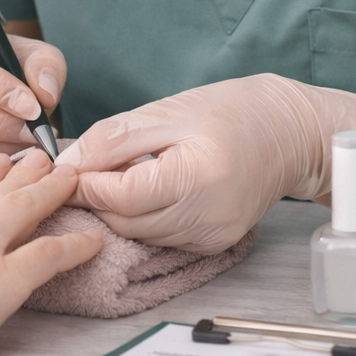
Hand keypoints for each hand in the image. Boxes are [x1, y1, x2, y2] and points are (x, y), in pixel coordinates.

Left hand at [57, 74, 355, 253]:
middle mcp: (210, 215)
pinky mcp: (214, 244)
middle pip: (126, 220)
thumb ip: (114, 139)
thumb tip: (68, 165)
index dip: (86, 184)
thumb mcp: (166, 112)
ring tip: (115, 175)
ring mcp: (214, 235)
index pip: (121, 196)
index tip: (66, 167)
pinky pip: (160, 237)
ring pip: (139, 234)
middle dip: (97, 197)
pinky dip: (142, 218)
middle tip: (83, 170)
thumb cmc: (230, 112)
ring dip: (117, 209)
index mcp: (200, 175)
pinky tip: (145, 190)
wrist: (289, 132)